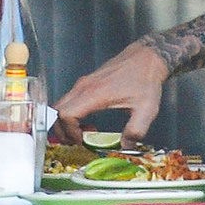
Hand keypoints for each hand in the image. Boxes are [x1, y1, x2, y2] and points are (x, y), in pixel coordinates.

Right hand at [52, 41, 168, 145]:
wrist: (146, 57)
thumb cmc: (145, 78)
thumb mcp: (146, 109)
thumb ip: (135, 131)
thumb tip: (126, 147)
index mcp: (95, 94)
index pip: (66, 114)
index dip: (70, 132)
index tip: (81, 141)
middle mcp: (84, 87)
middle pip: (57, 111)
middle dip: (62, 131)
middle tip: (76, 142)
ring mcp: (83, 84)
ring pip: (61, 106)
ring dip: (66, 124)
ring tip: (83, 134)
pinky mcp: (86, 83)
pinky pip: (69, 101)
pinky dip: (71, 115)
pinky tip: (88, 123)